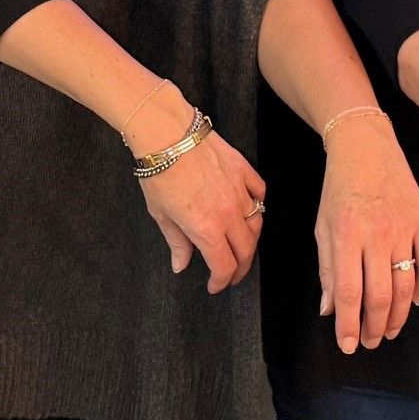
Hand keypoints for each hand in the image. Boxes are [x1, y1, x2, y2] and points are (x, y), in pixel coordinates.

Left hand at [140, 130, 266, 292]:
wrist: (167, 134)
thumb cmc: (159, 173)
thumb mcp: (160, 214)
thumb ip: (176, 242)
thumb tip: (180, 264)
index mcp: (206, 229)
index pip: (224, 265)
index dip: (221, 281)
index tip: (216, 285)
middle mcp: (228, 213)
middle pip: (246, 250)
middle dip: (240, 267)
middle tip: (232, 274)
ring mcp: (239, 191)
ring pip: (257, 224)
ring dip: (251, 241)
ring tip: (242, 247)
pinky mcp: (243, 170)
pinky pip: (259, 193)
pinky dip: (258, 205)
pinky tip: (250, 210)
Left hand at [315, 117, 418, 353]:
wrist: (366, 147)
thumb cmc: (339, 188)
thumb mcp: (323, 227)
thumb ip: (328, 270)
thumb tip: (330, 310)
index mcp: (347, 236)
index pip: (350, 292)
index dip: (349, 324)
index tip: (348, 345)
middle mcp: (377, 234)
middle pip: (381, 295)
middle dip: (375, 326)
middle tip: (371, 342)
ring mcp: (404, 228)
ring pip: (406, 285)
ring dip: (399, 315)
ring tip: (389, 330)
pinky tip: (415, 301)